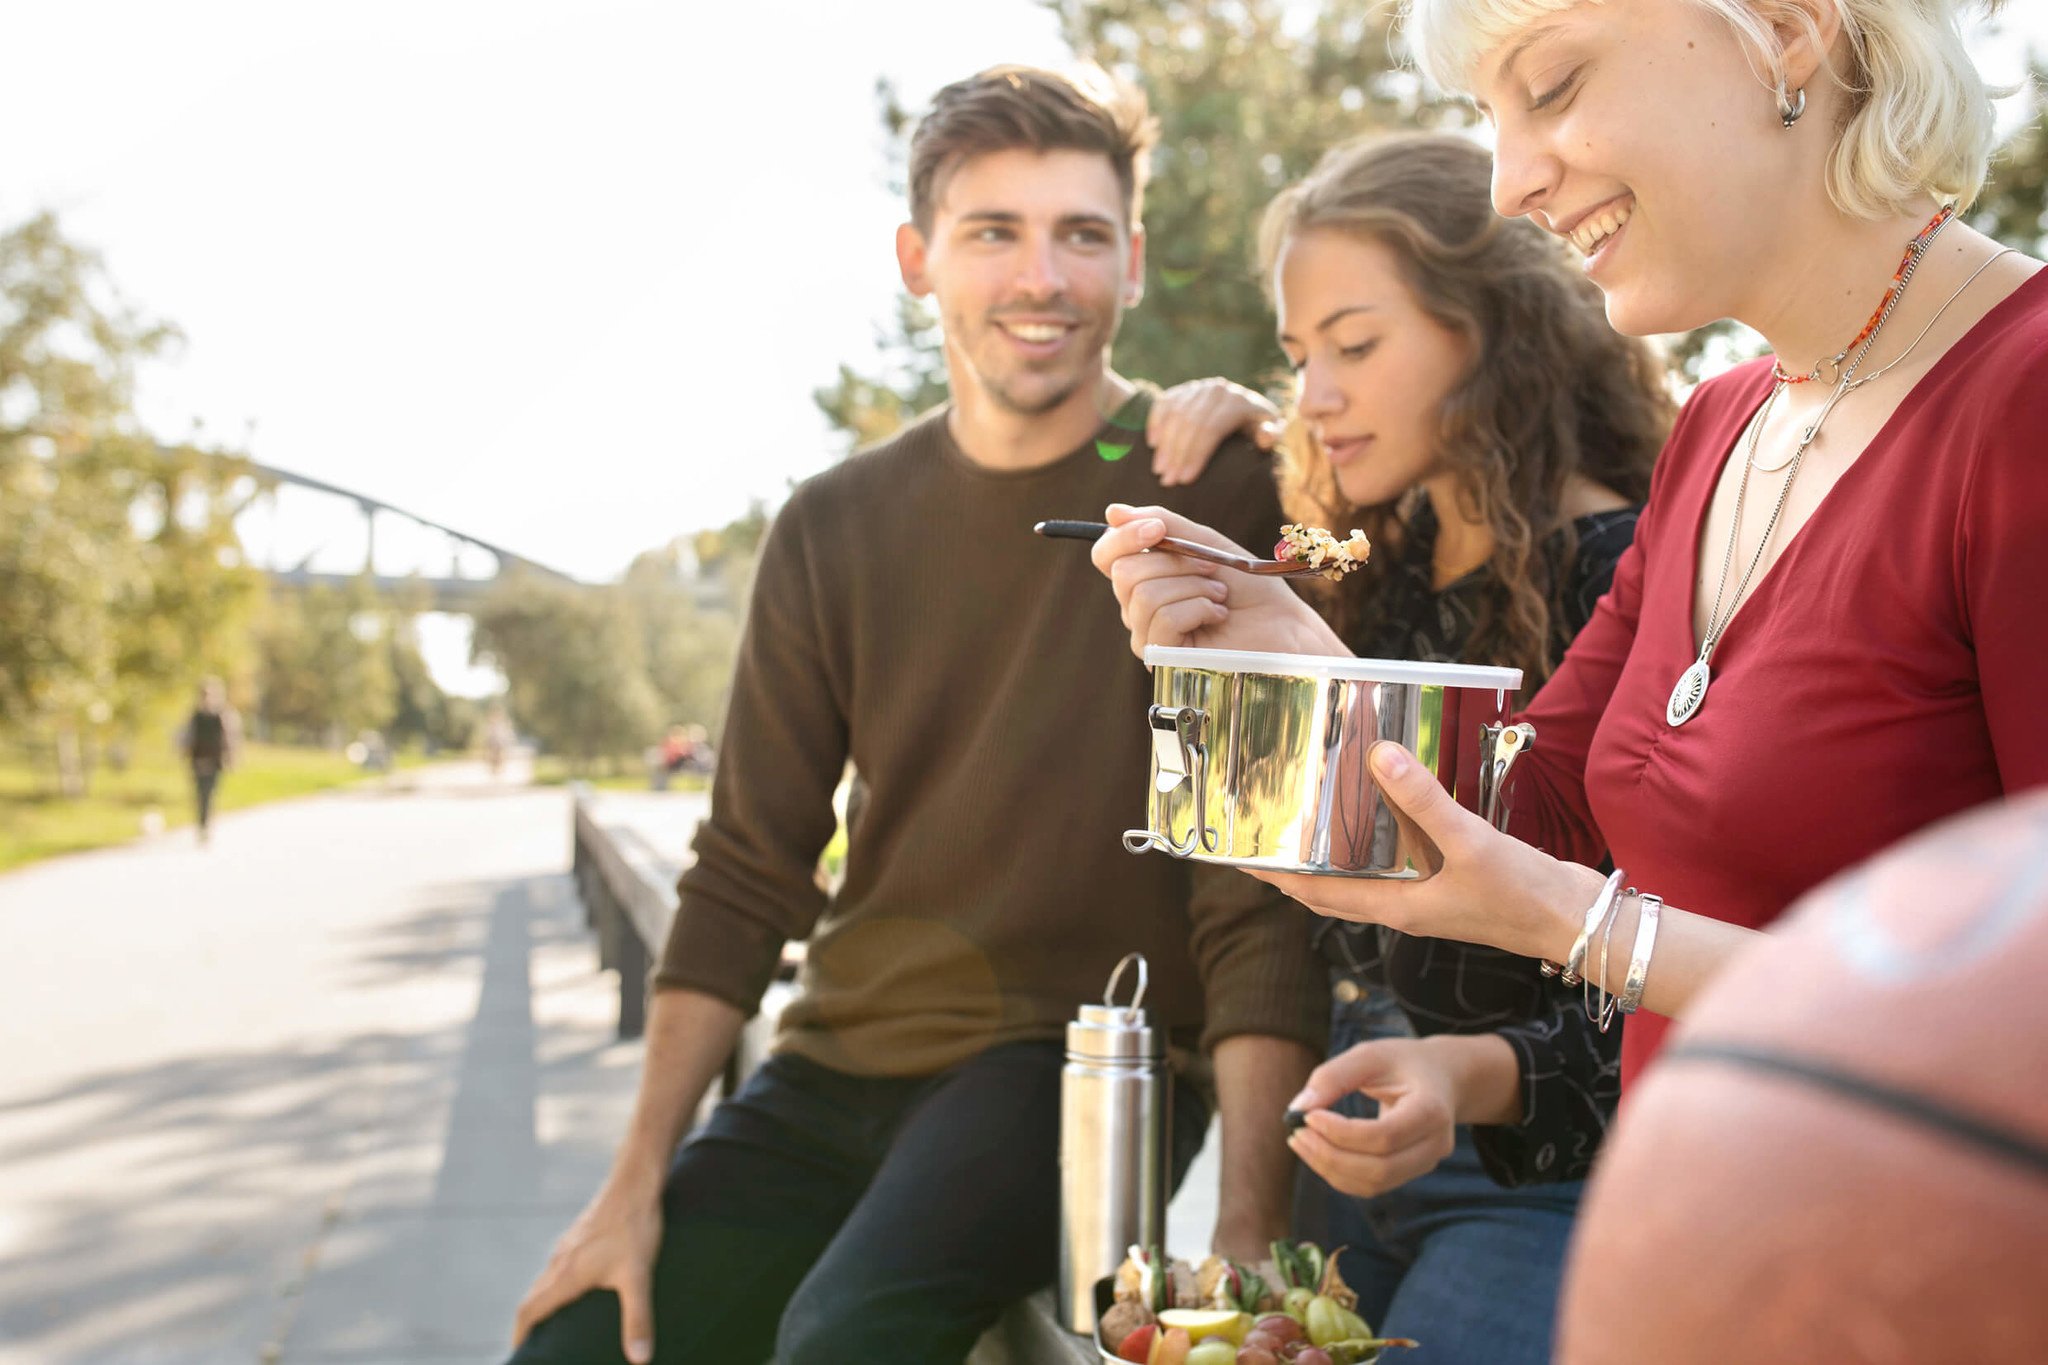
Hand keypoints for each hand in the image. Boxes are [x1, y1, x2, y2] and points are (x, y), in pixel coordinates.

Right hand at [512, 1179, 663, 1362]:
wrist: (636, 1183)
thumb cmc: (635, 1228)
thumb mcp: (639, 1277)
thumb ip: (638, 1318)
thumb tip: (640, 1359)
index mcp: (566, 1275)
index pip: (530, 1310)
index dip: (521, 1334)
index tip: (519, 1351)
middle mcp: (560, 1260)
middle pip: (534, 1296)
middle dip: (530, 1322)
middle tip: (535, 1343)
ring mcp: (569, 1244)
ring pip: (546, 1278)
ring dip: (544, 1301)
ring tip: (555, 1320)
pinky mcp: (581, 1233)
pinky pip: (560, 1264)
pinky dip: (558, 1282)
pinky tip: (579, 1284)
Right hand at [1091, 503, 1344, 659]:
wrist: (1283, 624)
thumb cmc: (1248, 586)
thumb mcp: (1205, 543)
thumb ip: (1162, 525)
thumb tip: (1112, 512)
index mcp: (1144, 578)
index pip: (1106, 555)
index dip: (1124, 536)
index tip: (1158, 528)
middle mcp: (1137, 609)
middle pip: (1124, 573)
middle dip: (1174, 562)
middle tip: (1210, 570)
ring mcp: (1148, 636)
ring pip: (1145, 595)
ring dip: (1194, 586)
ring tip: (1219, 597)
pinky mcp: (1165, 659)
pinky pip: (1164, 619)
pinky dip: (1198, 608)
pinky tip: (1217, 616)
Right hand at [1147, 378, 1282, 486]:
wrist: (1248, 408)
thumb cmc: (1258, 429)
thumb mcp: (1271, 432)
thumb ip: (1272, 435)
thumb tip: (1265, 437)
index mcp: (1238, 401)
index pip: (1211, 428)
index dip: (1196, 454)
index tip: (1185, 480)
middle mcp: (1217, 390)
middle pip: (1190, 423)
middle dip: (1177, 454)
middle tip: (1167, 480)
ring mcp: (1198, 388)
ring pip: (1175, 415)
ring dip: (1165, 444)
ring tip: (1159, 470)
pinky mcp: (1183, 390)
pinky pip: (1164, 404)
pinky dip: (1156, 423)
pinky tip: (1152, 444)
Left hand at [1250, 741, 1603, 963]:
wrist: (1582, 923)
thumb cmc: (1524, 897)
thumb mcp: (1471, 843)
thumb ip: (1425, 800)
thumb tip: (1379, 756)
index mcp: (1395, 908)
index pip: (1314, 893)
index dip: (1274, 876)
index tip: (1238, 856)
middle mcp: (1403, 905)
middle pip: (1331, 882)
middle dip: (1296, 859)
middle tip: (1266, 824)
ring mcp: (1428, 894)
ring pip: (1365, 868)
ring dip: (1337, 844)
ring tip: (1312, 805)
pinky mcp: (1452, 879)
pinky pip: (1401, 855)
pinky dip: (1382, 831)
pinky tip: (1385, 799)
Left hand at [1285, 1039, 1457, 1197]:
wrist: (1442, 1077)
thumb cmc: (1403, 1062)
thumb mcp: (1370, 1054)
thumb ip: (1333, 1076)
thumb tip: (1297, 1109)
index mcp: (1432, 1109)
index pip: (1385, 1136)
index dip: (1342, 1133)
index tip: (1308, 1117)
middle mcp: (1435, 1144)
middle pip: (1380, 1169)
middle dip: (1330, 1156)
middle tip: (1296, 1135)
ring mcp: (1425, 1163)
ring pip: (1373, 1184)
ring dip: (1329, 1169)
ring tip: (1300, 1142)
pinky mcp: (1409, 1172)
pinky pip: (1371, 1186)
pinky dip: (1338, 1174)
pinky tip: (1317, 1151)